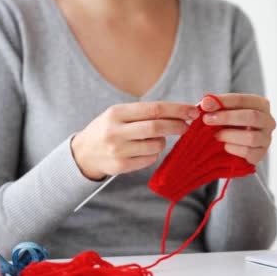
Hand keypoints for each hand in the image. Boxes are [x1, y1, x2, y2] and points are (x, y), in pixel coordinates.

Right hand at [71, 101, 200, 179]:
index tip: (192, 111)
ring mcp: (118, 150)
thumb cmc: (108, 129)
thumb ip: (144, 113)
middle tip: (187, 126)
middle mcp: (115, 131)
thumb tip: (180, 112)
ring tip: (156, 139)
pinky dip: (154, 153)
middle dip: (177, 125)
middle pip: (157, 127)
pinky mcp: (121, 166)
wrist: (84, 153)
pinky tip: (145, 150)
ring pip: (156, 145)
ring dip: (163, 141)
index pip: (154, 109)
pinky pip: (150, 159)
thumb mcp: (118, 114)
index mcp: (116, 113)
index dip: (176, 110)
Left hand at [201, 93, 275, 164]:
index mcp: (260, 104)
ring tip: (215, 135)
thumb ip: (214, 105)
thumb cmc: (227, 123)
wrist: (231, 146)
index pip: (243, 100)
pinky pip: (248, 152)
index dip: (223, 101)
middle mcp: (268, 121)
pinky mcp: (260, 154)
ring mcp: (266, 139)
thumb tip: (206, 102)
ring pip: (251, 137)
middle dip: (227, 117)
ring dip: (229, 135)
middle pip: (252, 116)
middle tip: (207, 119)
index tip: (205, 104)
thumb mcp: (222, 110)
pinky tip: (224, 146)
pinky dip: (233, 149)